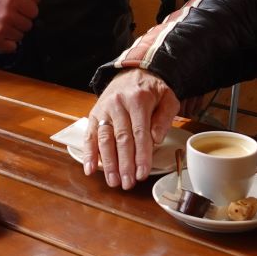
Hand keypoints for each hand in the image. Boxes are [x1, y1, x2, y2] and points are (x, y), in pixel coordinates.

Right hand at [0, 0, 40, 52]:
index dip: (28, 12)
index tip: (20, 12)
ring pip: (21, 37)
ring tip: (3, 27)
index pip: (34, 11)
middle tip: (9, 20)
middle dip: (20, 23)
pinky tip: (1, 36)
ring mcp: (2, 30)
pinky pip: (13, 47)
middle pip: (28, 25)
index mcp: (11, 1)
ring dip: (14, 34)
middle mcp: (8, 15)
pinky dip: (8, 44)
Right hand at [82, 69, 179, 190]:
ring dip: (108, 163)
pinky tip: (90, 168)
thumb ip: (164, 118)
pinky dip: (88, 153)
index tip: (142, 174)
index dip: (141, 155)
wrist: (133, 71)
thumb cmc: (152, 90)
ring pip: (105, 139)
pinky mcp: (94, 114)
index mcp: (138, 100)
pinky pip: (90, 135)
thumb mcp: (168, 98)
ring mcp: (104, 109)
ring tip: (113, 181)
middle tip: (128, 184)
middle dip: (124, 164)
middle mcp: (118, 104)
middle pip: (121, 139)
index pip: (140, 133)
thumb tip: (156, 140)